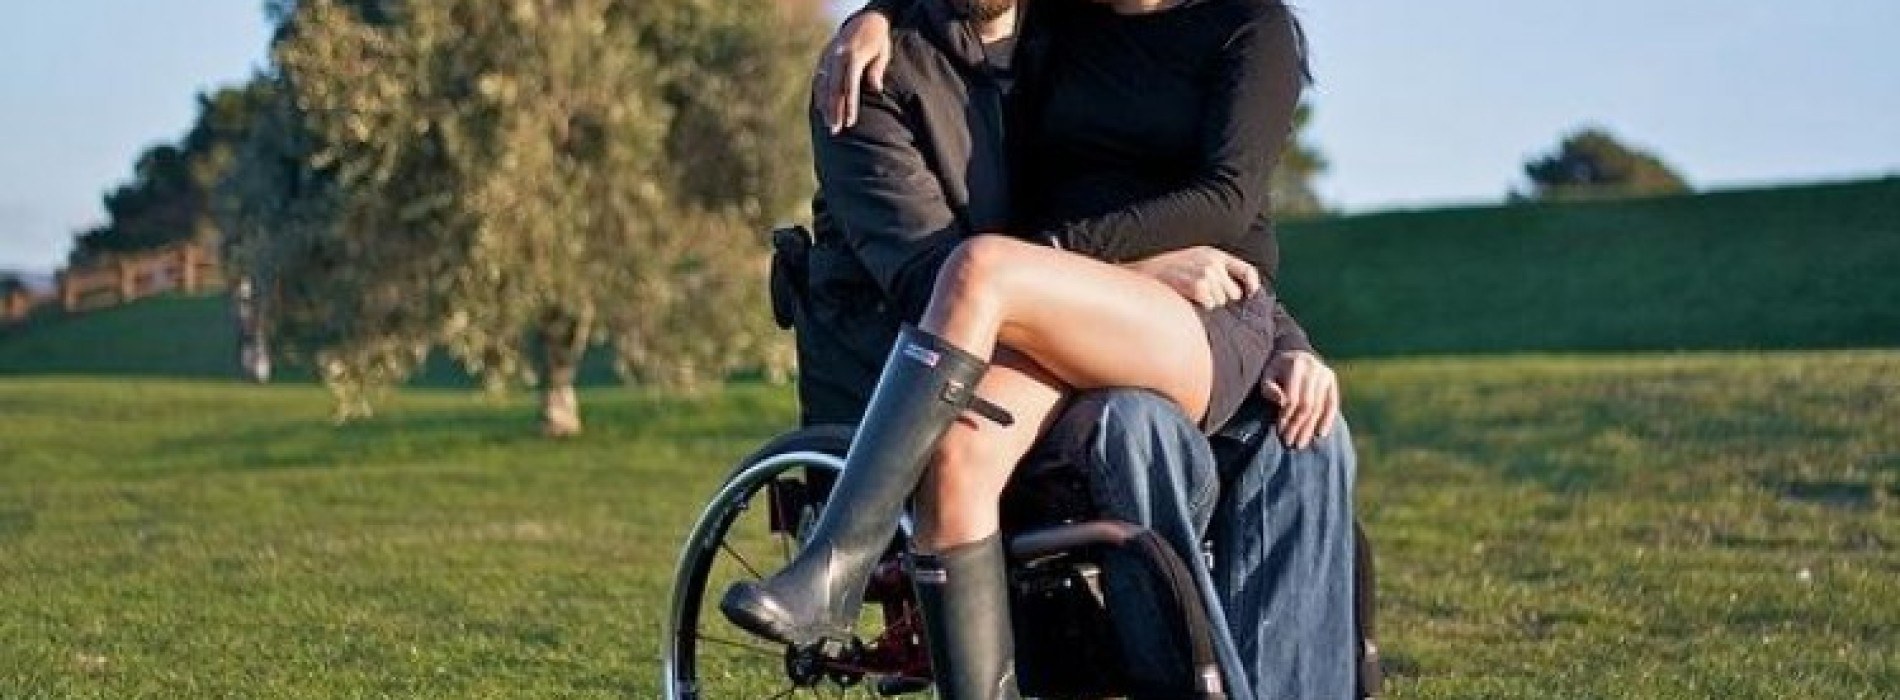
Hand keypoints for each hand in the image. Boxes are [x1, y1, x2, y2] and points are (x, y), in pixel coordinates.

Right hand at [817, 10, 893, 133]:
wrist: (865, 19)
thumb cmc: (878, 40)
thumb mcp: (883, 52)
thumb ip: (877, 70)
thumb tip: (875, 89)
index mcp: (853, 55)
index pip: (849, 86)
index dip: (849, 106)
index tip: (850, 123)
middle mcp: (837, 56)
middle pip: (834, 89)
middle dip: (834, 111)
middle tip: (835, 130)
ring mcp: (827, 56)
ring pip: (823, 85)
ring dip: (825, 106)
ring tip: (828, 124)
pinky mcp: (823, 57)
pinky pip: (818, 79)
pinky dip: (819, 94)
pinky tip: (821, 109)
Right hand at [1125, 247, 1260, 309]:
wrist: (1140, 272)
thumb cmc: (1164, 272)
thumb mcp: (1191, 261)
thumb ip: (1214, 271)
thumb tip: (1239, 293)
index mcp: (1213, 254)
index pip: (1247, 271)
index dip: (1252, 285)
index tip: (1251, 295)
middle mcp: (1212, 262)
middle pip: (1233, 293)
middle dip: (1220, 299)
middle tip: (1199, 297)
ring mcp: (1205, 273)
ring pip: (1221, 302)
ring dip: (1208, 304)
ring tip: (1189, 297)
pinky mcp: (1196, 285)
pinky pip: (1210, 305)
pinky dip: (1200, 308)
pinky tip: (1187, 301)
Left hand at [1261, 351, 1338, 449]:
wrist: (1295, 354)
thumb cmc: (1277, 370)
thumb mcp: (1267, 374)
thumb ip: (1268, 387)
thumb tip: (1281, 401)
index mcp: (1296, 365)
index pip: (1292, 398)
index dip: (1286, 417)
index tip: (1280, 431)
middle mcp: (1314, 368)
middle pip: (1307, 405)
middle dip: (1298, 426)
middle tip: (1290, 443)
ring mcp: (1325, 374)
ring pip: (1319, 407)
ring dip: (1309, 428)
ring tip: (1300, 444)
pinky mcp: (1332, 381)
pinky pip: (1332, 404)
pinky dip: (1328, 420)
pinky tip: (1320, 434)